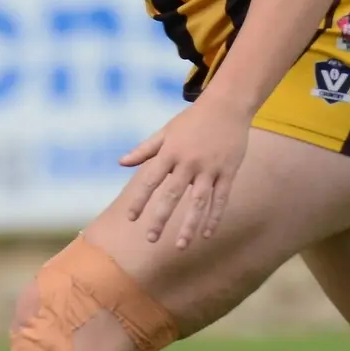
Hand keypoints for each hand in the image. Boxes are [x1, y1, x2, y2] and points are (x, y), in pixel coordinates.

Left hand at [119, 99, 250, 248]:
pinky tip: (207, 235)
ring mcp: (210, 168)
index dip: (140, 200)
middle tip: (150, 238)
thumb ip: (144, 149)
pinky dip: (214, 217)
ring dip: (189, 225)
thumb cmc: (192, 119)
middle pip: (172, 194)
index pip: (151, 180)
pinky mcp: (228, 171)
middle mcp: (189, 162)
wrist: (227, 105)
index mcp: (170, 152)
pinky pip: (221, 198)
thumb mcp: (166, 132)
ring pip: (199, 202)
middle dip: (160, 218)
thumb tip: (121, 163)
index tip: (131, 218)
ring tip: (180, 246)